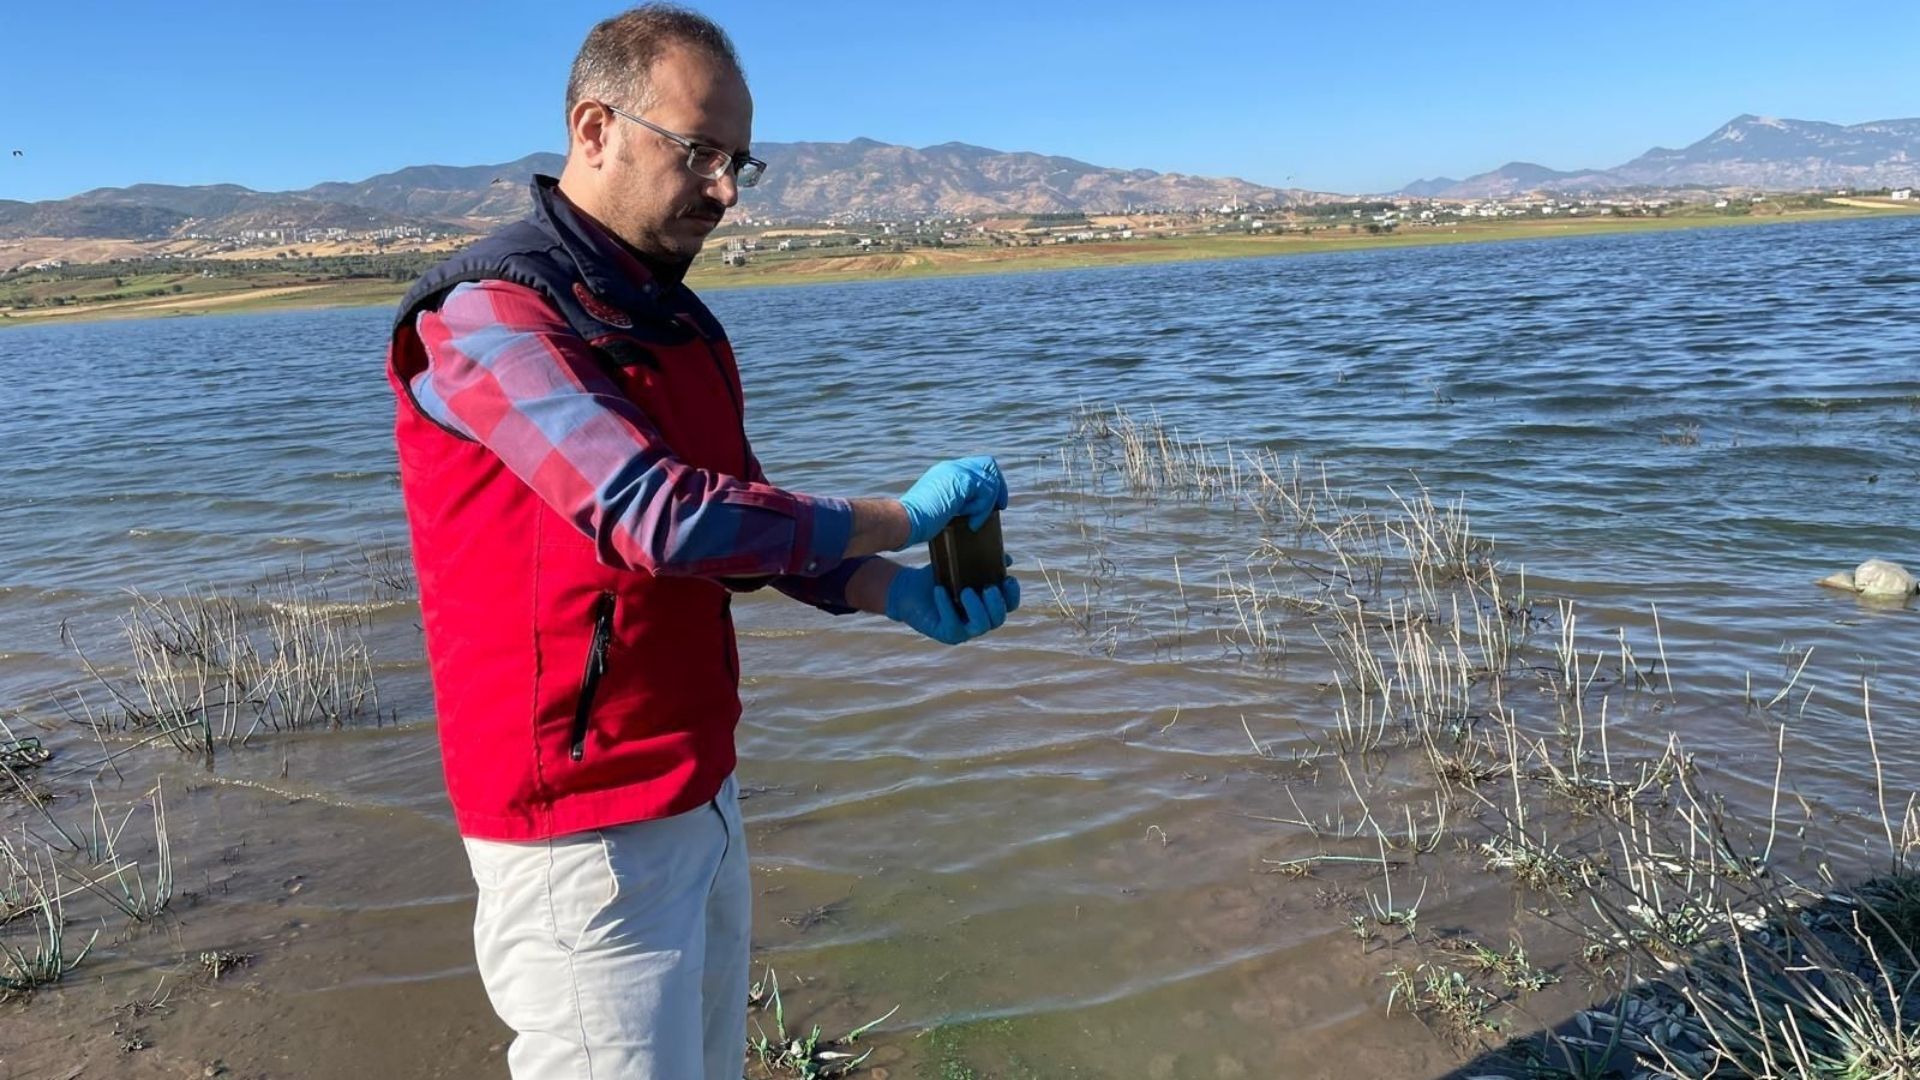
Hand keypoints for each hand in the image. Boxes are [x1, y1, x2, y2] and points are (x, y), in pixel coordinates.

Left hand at [884, 564, 1020, 644]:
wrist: (908, 588)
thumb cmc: (938, 577)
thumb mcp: (961, 566)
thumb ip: (983, 562)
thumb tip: (1008, 559)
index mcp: (987, 605)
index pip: (1009, 605)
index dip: (1013, 595)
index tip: (1008, 579)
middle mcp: (979, 620)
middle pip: (998, 618)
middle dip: (997, 603)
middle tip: (987, 587)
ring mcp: (964, 630)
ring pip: (981, 626)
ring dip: (977, 609)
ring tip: (966, 591)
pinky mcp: (946, 634)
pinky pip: (952, 625)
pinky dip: (947, 607)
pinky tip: (940, 591)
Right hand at [897, 456, 1008, 548]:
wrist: (903, 520)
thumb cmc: (915, 522)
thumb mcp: (938, 507)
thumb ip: (954, 502)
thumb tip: (971, 512)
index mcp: (946, 471)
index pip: (977, 466)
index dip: (989, 482)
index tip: (993, 503)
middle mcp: (952, 467)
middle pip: (988, 464)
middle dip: (998, 486)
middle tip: (998, 507)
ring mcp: (956, 472)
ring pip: (989, 479)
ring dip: (987, 502)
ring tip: (975, 519)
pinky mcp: (961, 482)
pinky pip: (986, 491)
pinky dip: (983, 510)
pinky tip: (973, 524)